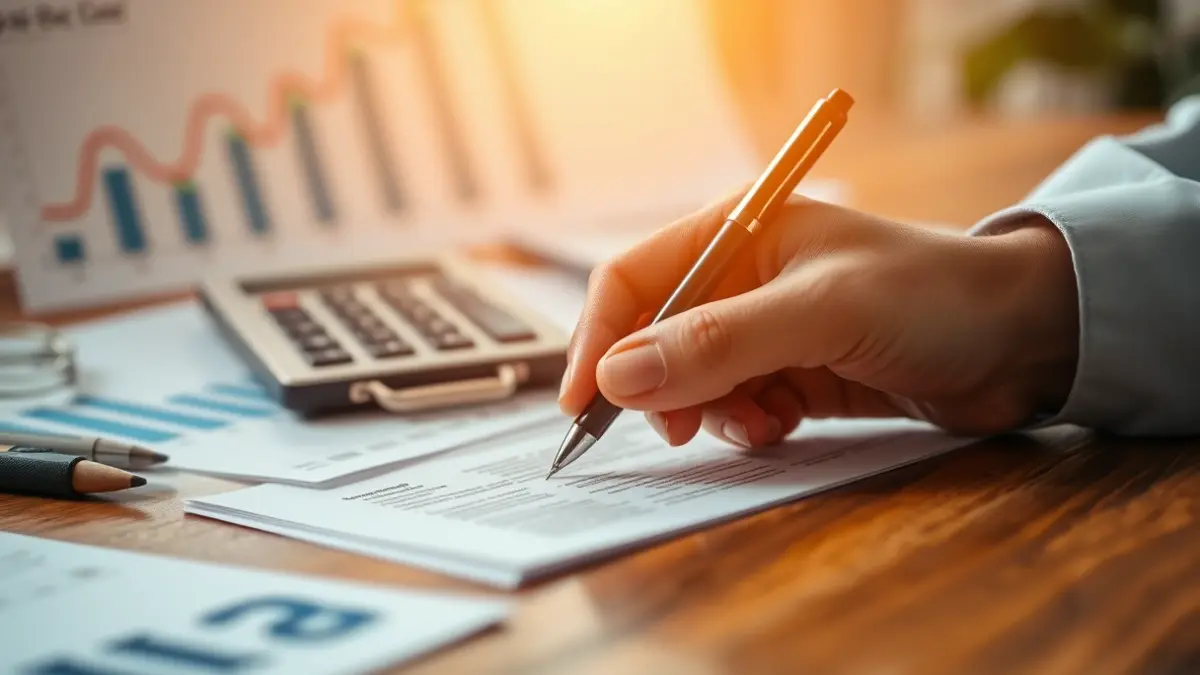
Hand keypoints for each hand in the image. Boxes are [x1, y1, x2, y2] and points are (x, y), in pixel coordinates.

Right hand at [557, 192, 1078, 447]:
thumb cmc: (932, 298)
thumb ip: (717, 342)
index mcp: (738, 232)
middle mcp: (742, 277)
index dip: (599, 339)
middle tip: (686, 426)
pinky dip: (748, 423)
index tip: (584, 402)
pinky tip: (786, 422)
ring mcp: (766, 327)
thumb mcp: (819, 314)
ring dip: (712, 410)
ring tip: (761, 421)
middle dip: (663, 386)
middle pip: (655, 337)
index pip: (633, 280)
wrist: (1023, 341)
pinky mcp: (792, 370)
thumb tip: (618, 376)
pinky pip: (735, 404)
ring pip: (692, 380)